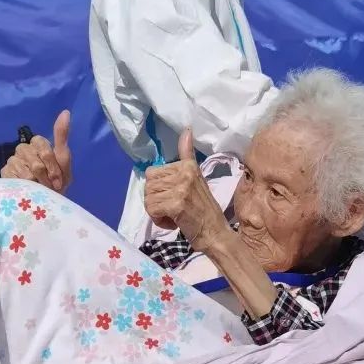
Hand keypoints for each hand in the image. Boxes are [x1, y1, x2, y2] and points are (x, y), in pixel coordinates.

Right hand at [1, 111, 71, 192]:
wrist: (49, 202)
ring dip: (34, 182)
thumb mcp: (64, 159)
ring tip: (39, 189)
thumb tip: (66, 112)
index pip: (41, 145)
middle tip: (50, 185)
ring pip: (22, 167)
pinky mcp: (5, 173)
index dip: (51, 163)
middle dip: (44, 175)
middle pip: (32, 158)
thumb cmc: (58, 182)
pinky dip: (23, 185)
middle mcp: (24, 150)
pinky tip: (27, 188)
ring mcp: (13, 161)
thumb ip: (61, 135)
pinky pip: (13, 176)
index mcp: (38, 144)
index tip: (57, 178)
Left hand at [143, 131, 224, 246]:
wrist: (215, 233)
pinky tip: (173, 223)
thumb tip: (186, 130)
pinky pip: (152, 209)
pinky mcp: (176, 204)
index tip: (173, 197)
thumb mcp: (197, 178)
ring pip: (148, 198)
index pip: (152, 172)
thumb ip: (188, 156)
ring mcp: (180, 188)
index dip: (158, 188)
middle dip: (156, 200)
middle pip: (148, 185)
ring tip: (173, 215)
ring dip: (157, 211)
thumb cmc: (204, 209)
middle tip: (172, 208)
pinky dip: (159, 221)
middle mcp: (184, 173)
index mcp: (187, 166)